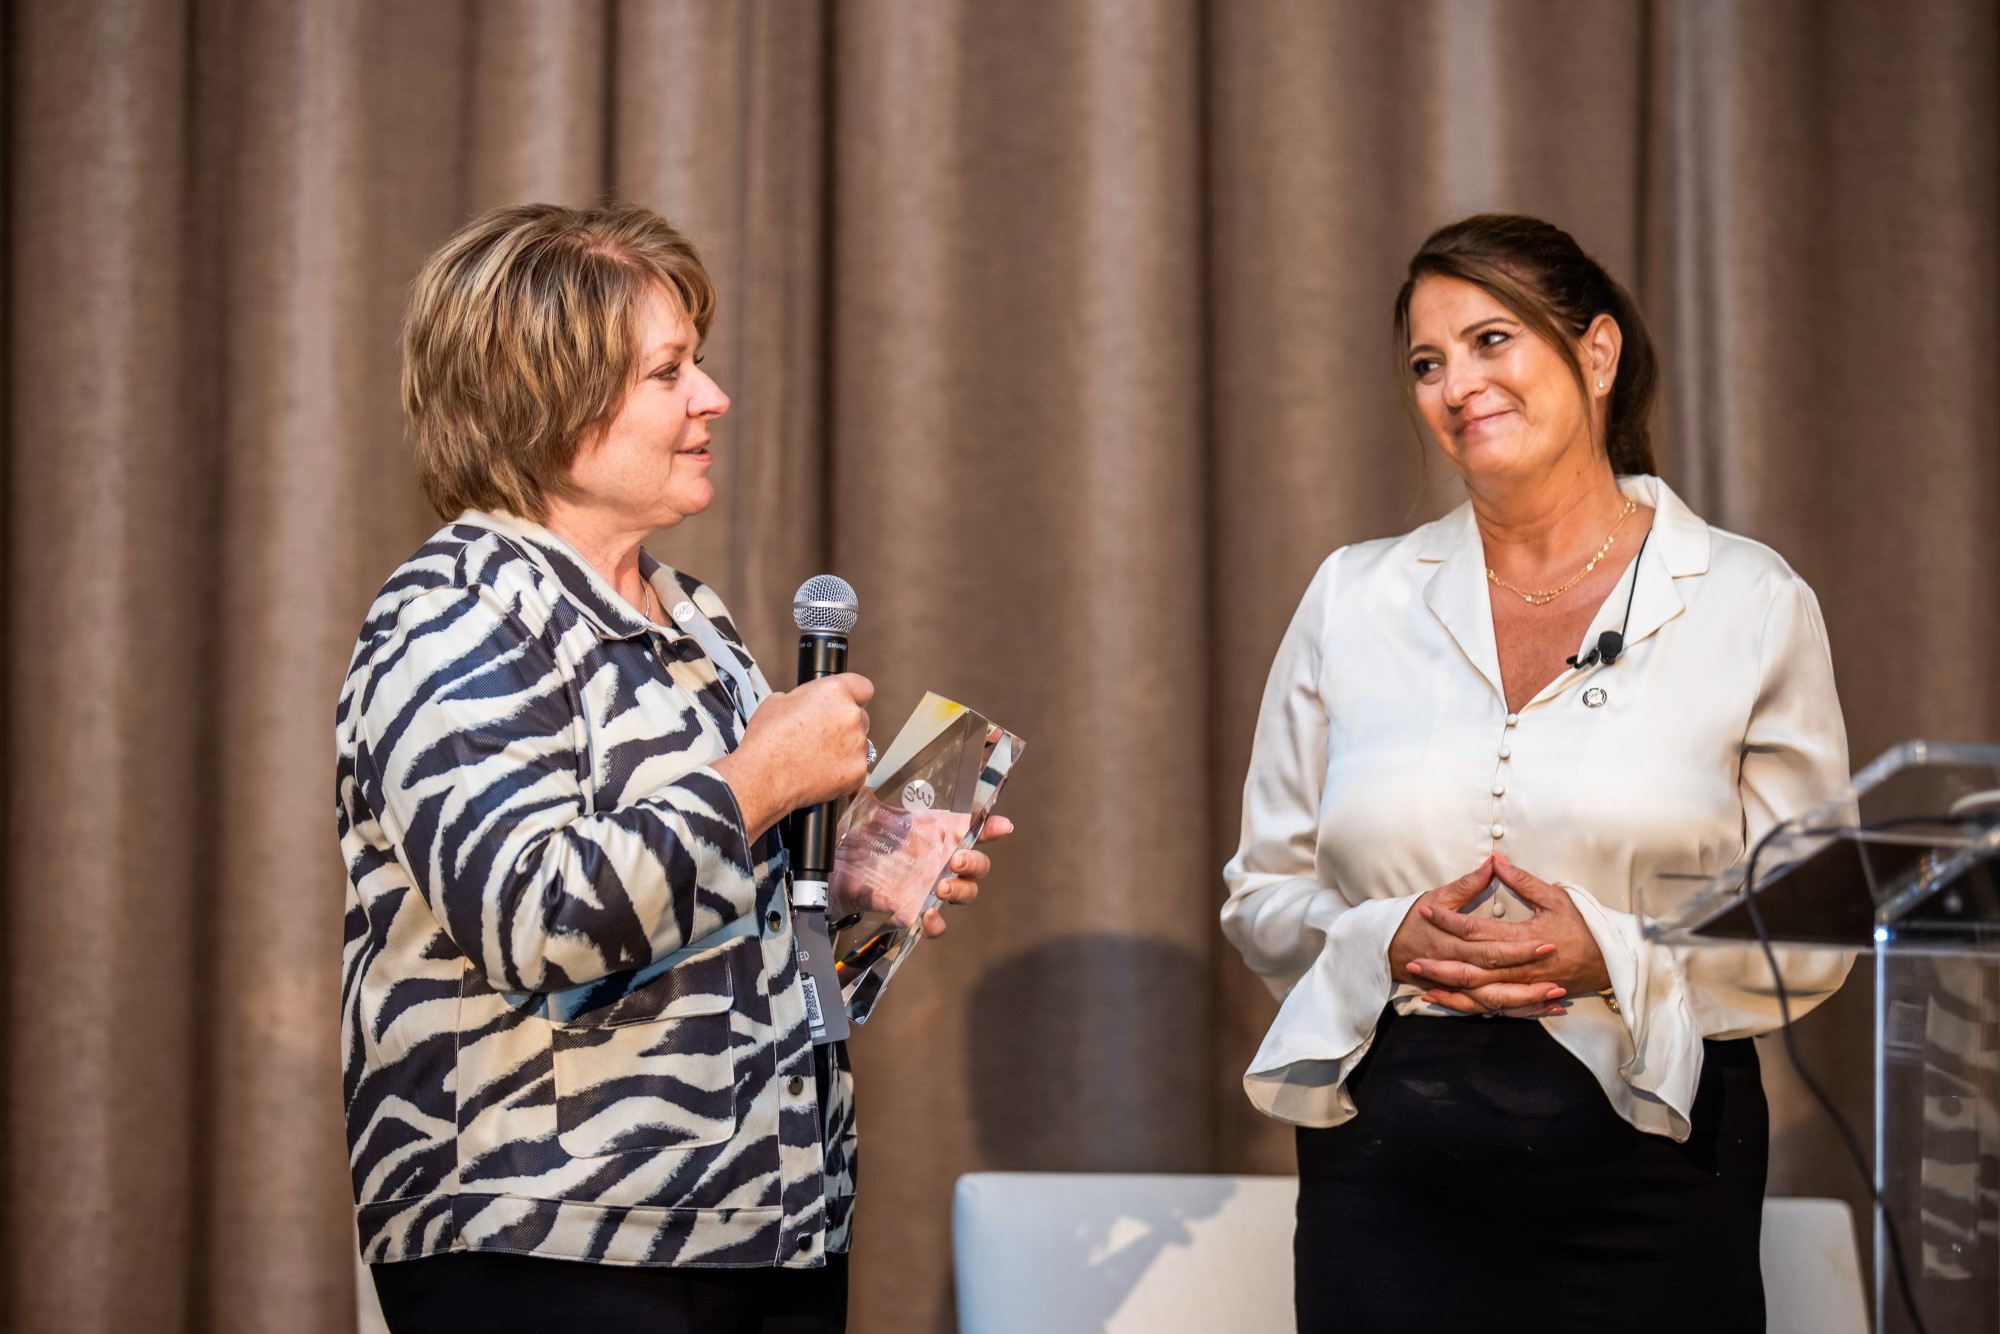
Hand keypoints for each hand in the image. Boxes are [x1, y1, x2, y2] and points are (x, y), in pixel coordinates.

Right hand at [711, 673, 872, 836]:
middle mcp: (851, 715)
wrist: (763, 777)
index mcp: (834, 692)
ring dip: (845, 749)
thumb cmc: (767, 741)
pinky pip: (856, 768)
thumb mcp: (778, 701)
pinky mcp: (858, 771)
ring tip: (816, 758)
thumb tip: (808, 705)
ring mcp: (858, 745)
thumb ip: (805, 699)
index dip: (854, 696)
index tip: (848, 703)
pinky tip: (821, 773)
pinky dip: (843, 771)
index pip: (862, 687)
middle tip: (821, 736)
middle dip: (845, 725)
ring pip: (859, 744)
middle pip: (860, 717)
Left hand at [832, 806, 1013, 937]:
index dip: (991, 826)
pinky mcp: (908, 910)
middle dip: (975, 863)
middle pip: (976, 863)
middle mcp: (934, 859)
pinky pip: (934, 924)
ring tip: (940, 888)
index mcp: (932, 831)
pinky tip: (927, 917)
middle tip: (956, 859)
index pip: (971, 827)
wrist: (825, 870)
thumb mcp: (861, 808)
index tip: (1002, 826)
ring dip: (960, 891)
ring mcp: (925, 886)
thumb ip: (871, 788)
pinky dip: (936, 924)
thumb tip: (863, 765)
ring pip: (964, 892)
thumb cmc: (848, 835)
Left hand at [1403, 854, 1612, 1016]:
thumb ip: (1521, 880)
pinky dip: (1466, 1005)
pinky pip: (1492, 1006)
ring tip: (1421, 983)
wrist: (1611, 961)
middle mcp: (1520, 967)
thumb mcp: (1555, 897)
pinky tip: (1445, 1001)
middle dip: (1439, 963)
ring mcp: (1522, 986)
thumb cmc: (1583, 926)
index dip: (1449, 920)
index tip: (1425, 910)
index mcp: (1523, 938)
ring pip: (1478, 992)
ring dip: (1448, 988)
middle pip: (1471, 966)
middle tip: (1410, 957)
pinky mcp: (1526, 998)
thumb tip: (1494, 858)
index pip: (1477, 929)